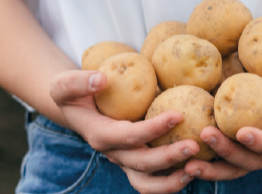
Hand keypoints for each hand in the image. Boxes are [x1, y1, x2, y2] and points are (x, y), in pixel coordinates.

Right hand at [49, 70, 199, 193]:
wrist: (75, 109)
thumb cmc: (72, 92)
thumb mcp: (64, 83)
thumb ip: (79, 81)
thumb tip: (102, 79)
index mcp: (100, 135)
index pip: (129, 136)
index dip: (153, 128)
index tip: (178, 114)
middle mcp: (113, 154)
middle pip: (143, 164)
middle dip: (169, 157)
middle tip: (194, 146)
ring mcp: (124, 161)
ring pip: (148, 182)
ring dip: (173, 180)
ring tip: (197, 168)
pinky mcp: (135, 162)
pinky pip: (154, 179)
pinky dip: (172, 179)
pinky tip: (195, 167)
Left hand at [183, 59, 261, 181]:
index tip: (243, 132)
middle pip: (251, 160)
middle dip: (228, 152)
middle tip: (205, 135)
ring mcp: (257, 152)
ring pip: (234, 167)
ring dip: (212, 167)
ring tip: (188, 162)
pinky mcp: (241, 147)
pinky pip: (223, 159)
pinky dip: (206, 160)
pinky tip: (182, 156)